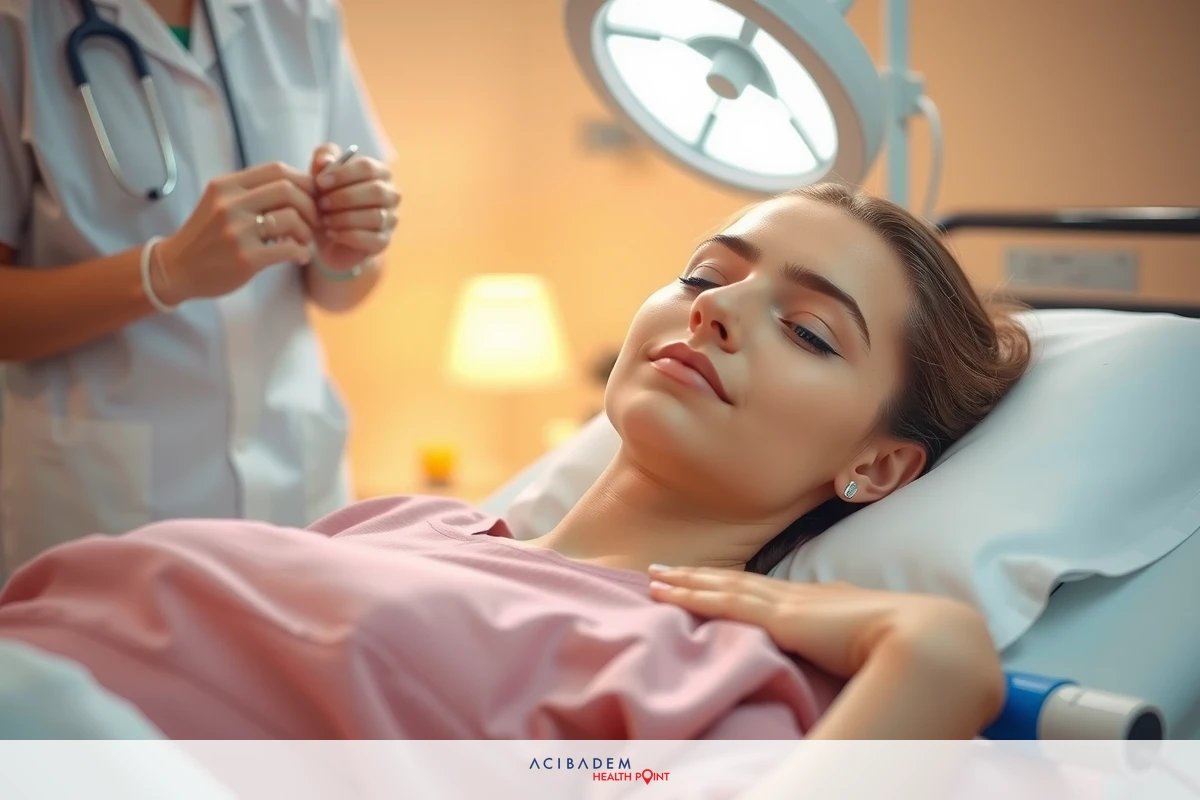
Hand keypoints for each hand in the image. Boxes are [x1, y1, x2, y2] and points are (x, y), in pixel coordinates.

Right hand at [153, 162, 317, 304]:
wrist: (176, 268)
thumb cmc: (206, 236)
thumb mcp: (220, 202)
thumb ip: (251, 192)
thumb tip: (298, 185)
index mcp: (226, 186)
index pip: (277, 169)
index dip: (303, 181)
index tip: (311, 197)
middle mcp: (230, 204)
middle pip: (288, 190)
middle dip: (310, 205)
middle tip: (313, 221)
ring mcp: (237, 231)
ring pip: (291, 218)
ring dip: (307, 231)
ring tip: (303, 240)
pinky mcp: (245, 258)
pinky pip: (288, 248)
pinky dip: (302, 252)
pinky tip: (300, 256)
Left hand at [310, 143, 399, 273]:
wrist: (328, 236)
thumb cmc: (328, 200)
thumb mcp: (320, 179)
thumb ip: (321, 162)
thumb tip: (325, 161)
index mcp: (379, 173)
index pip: (367, 167)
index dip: (342, 174)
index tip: (319, 182)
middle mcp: (391, 194)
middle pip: (376, 191)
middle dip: (344, 197)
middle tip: (321, 204)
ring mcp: (390, 219)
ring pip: (375, 216)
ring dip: (345, 217)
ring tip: (324, 220)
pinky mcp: (384, 241)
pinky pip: (372, 239)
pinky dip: (348, 235)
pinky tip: (331, 233)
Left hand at [647, 566, 1000, 681]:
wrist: (930, 644)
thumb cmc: (921, 657)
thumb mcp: (888, 655)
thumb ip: (871, 659)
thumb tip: (871, 680)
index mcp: (828, 604)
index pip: (774, 593)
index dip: (742, 587)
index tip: (719, 583)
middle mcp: (804, 596)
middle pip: (741, 583)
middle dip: (703, 577)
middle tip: (665, 572)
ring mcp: (789, 604)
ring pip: (723, 586)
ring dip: (687, 581)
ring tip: (655, 577)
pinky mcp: (778, 617)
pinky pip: (721, 600)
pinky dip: (689, 594)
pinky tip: (664, 591)